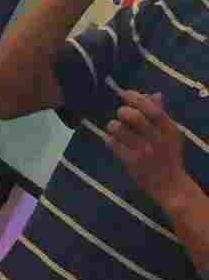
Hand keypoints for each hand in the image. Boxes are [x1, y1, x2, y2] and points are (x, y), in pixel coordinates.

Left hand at [106, 86, 195, 210]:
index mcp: (169, 129)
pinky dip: (109, 139)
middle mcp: (157, 139)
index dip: (136, 98)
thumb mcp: (171, 134)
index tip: (126, 94)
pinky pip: (112, 143)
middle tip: (121, 114)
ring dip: (113, 125)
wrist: (170, 185)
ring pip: (119, 129)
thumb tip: (154, 94)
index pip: (151, 108)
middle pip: (134, 116)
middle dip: (123, 111)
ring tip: (115, 128)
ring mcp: (143, 151)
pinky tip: (112, 140)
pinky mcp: (131, 162)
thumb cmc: (168, 155)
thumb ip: (162, 114)